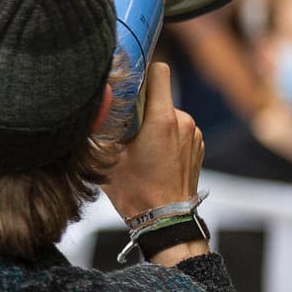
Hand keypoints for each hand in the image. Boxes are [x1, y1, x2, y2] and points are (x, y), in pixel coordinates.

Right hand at [104, 62, 204, 221]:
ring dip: (154, 122)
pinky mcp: (198, 146)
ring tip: (139, 146)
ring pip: (168, 113)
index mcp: (162, 119)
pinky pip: (178, 129)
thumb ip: (104, 128)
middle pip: (160, 95)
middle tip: (126, 127)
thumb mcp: (108, 158)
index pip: (159, 71)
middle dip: (142, 106)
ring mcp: (194, 134)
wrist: (165, 220)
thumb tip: (93, 110)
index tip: (130, 83)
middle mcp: (183, 122)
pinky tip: (154, 156)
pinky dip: (166, 135)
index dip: (143, 72)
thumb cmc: (136, 192)